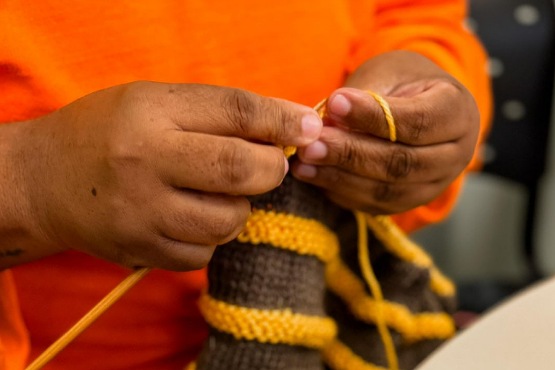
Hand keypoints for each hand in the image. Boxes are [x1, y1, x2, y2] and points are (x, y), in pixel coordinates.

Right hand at [4, 82, 321, 269]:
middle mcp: (145, 162)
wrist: (46, 180)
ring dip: (239, 207)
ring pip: (229, 220)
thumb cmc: (109, 131)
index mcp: (151, 113)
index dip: (280, 120)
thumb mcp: (157, 102)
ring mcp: (142, 212)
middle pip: (240, 171)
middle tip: (268, 165)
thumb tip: (294, 120)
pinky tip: (191, 217)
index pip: (234, 112)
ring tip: (217, 192)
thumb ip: (223, 110)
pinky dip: (211, 235)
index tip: (308, 127)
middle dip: (271, 170)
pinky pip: (204, 253)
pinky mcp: (140, 250)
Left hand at [292, 51, 479, 213]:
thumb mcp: (390, 73)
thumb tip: (329, 121)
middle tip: (310, 144)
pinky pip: (374, 204)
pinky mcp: (408, 202)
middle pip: (401, 163)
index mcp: (458, 112)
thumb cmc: (401, 83)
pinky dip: (341, 192)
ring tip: (303, 163)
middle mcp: (455, 155)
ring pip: (386, 191)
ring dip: (340, 178)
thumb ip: (366, 96)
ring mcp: (433, 185)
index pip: (417, 122)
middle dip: (351, 154)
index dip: (372, 116)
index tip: (334, 103)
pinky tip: (314, 178)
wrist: (417, 105)